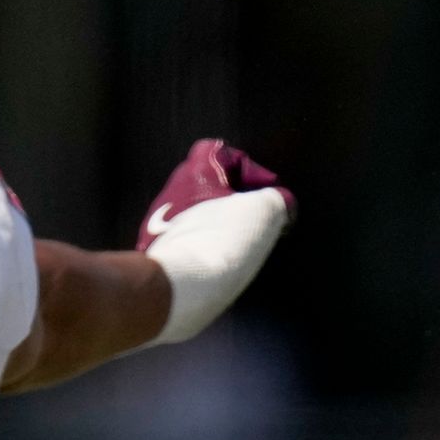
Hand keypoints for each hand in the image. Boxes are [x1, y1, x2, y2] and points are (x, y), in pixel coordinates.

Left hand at [137, 139, 292, 346]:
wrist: (179, 288)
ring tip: (239, 246)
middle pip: (206, 184)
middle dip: (232, 199)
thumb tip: (282, 203)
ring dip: (217, 224)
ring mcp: (159, 224)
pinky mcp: (157, 254)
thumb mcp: (265, 212)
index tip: (266, 193)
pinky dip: (204, 247)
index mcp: (194, 172)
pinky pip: (185, 242)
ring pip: (194, 214)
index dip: (249, 169)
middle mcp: (172, 192)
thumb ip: (277, 199)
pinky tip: (218, 265)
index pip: (220, 151)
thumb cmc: (220, 242)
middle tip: (255, 220)